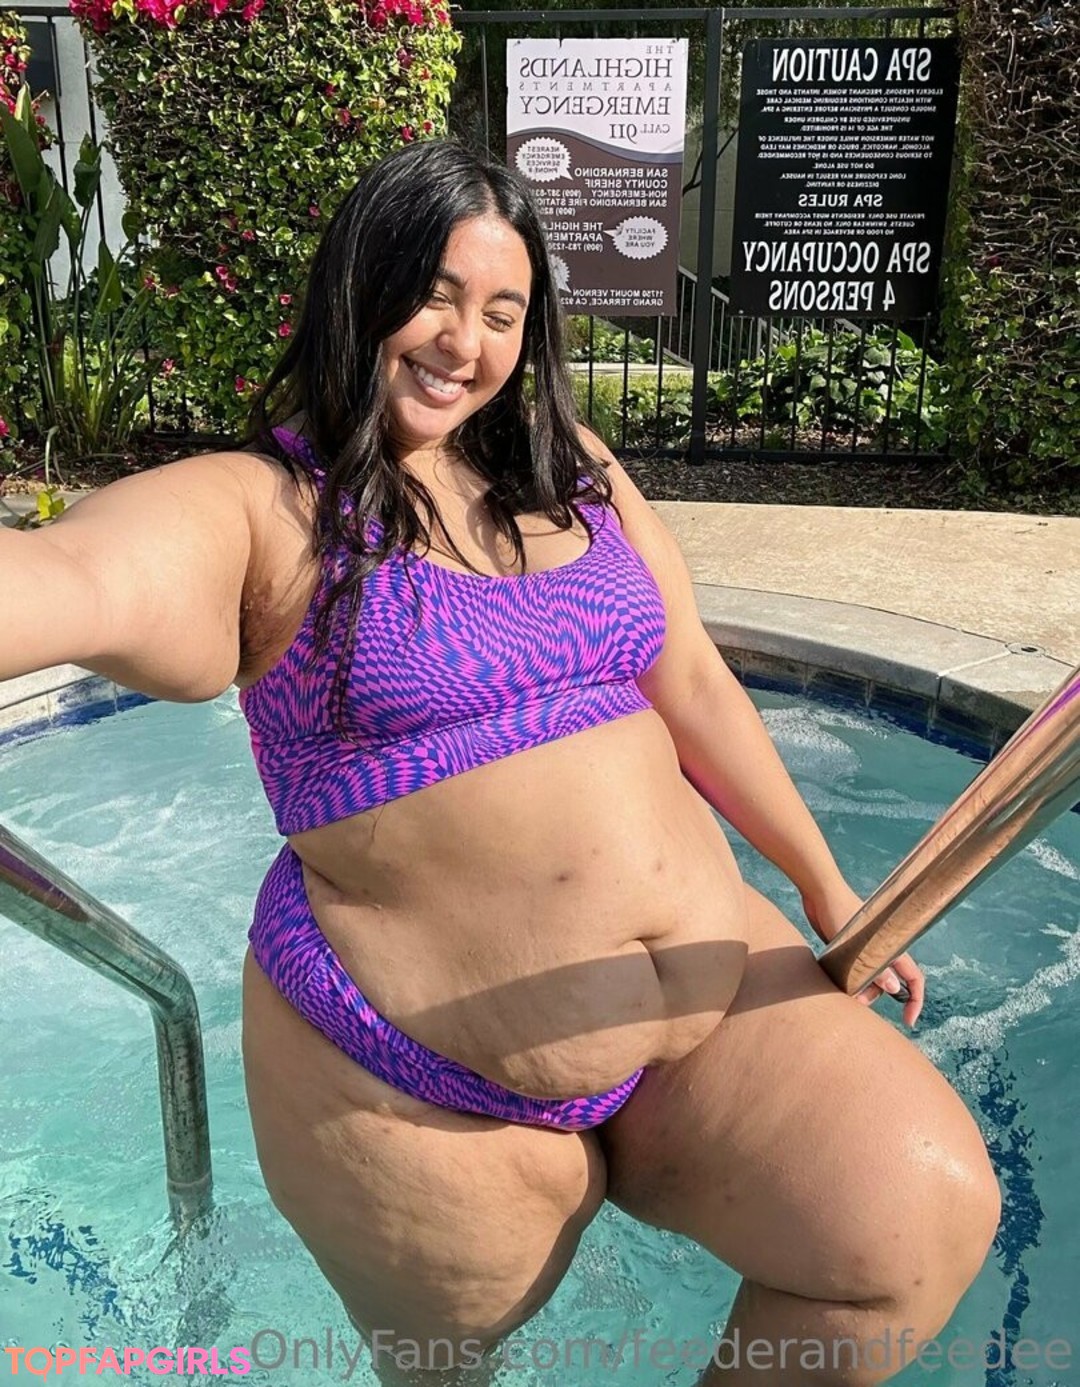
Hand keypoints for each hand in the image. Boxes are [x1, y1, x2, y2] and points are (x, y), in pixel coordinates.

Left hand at [801, 880, 924, 1028]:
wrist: (819, 891)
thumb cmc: (840, 912)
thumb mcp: (858, 943)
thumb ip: (877, 967)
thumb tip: (895, 990)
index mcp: (892, 947)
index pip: (914, 979)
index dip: (916, 1001)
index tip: (908, 1020)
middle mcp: (881, 950)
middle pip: (888, 984)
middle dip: (875, 997)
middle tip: (856, 1001)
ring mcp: (864, 949)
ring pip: (869, 979)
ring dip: (858, 989)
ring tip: (841, 989)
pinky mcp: (847, 947)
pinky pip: (853, 971)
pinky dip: (847, 980)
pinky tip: (834, 980)